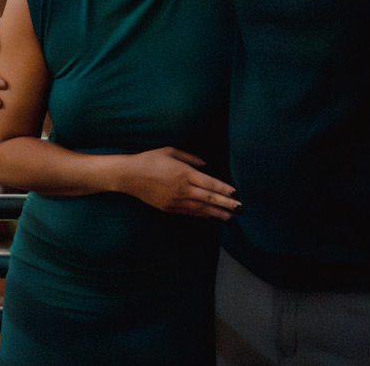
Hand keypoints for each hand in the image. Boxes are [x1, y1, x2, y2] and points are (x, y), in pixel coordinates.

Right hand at [114, 147, 239, 219]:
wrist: (129, 176)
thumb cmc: (150, 160)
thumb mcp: (170, 151)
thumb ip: (191, 158)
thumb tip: (206, 166)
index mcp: (184, 173)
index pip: (209, 183)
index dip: (223, 189)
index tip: (235, 193)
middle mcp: (182, 189)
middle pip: (209, 198)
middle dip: (226, 204)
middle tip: (240, 209)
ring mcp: (175, 200)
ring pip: (201, 209)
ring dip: (217, 213)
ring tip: (230, 217)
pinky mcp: (169, 208)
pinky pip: (189, 212)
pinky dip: (202, 215)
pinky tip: (211, 216)